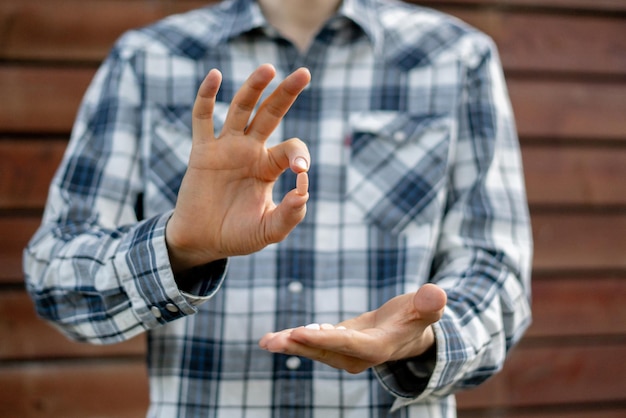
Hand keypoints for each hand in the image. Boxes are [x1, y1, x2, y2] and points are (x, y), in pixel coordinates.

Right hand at [166, 64, 311, 271]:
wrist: (202, 242)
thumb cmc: (237, 235)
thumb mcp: (268, 230)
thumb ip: (290, 215)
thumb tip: (304, 191)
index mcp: (269, 167)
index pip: (291, 148)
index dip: (300, 155)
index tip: (300, 172)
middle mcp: (250, 151)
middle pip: (270, 114)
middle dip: (286, 94)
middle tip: (304, 73)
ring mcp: (226, 148)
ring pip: (241, 109)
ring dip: (254, 87)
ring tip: (268, 68)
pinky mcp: (202, 152)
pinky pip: (203, 118)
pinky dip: (207, 96)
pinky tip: (215, 76)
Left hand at [259, 283, 446, 373]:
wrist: (411, 330)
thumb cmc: (419, 316)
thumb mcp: (426, 308)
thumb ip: (429, 304)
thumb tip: (436, 294)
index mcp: (379, 347)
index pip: (347, 344)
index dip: (323, 339)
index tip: (298, 332)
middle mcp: (359, 356)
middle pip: (324, 351)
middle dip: (296, 346)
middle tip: (270, 342)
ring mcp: (346, 353)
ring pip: (315, 350)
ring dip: (290, 345)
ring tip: (265, 341)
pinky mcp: (337, 345)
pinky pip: (314, 344)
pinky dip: (295, 341)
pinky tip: (274, 337)